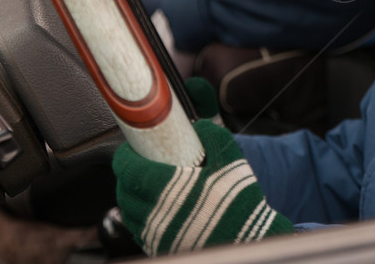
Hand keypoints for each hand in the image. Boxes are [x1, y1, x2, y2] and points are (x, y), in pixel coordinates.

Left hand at [113, 119, 292, 255]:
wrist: (250, 240)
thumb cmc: (240, 203)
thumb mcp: (231, 162)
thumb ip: (213, 137)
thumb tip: (199, 126)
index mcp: (168, 189)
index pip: (129, 169)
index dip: (125, 155)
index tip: (130, 148)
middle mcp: (156, 215)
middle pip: (125, 191)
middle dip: (127, 175)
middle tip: (139, 164)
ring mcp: (157, 235)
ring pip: (129, 214)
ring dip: (132, 197)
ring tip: (146, 186)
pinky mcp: (161, 248)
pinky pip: (139, 232)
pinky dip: (140, 219)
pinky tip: (155, 211)